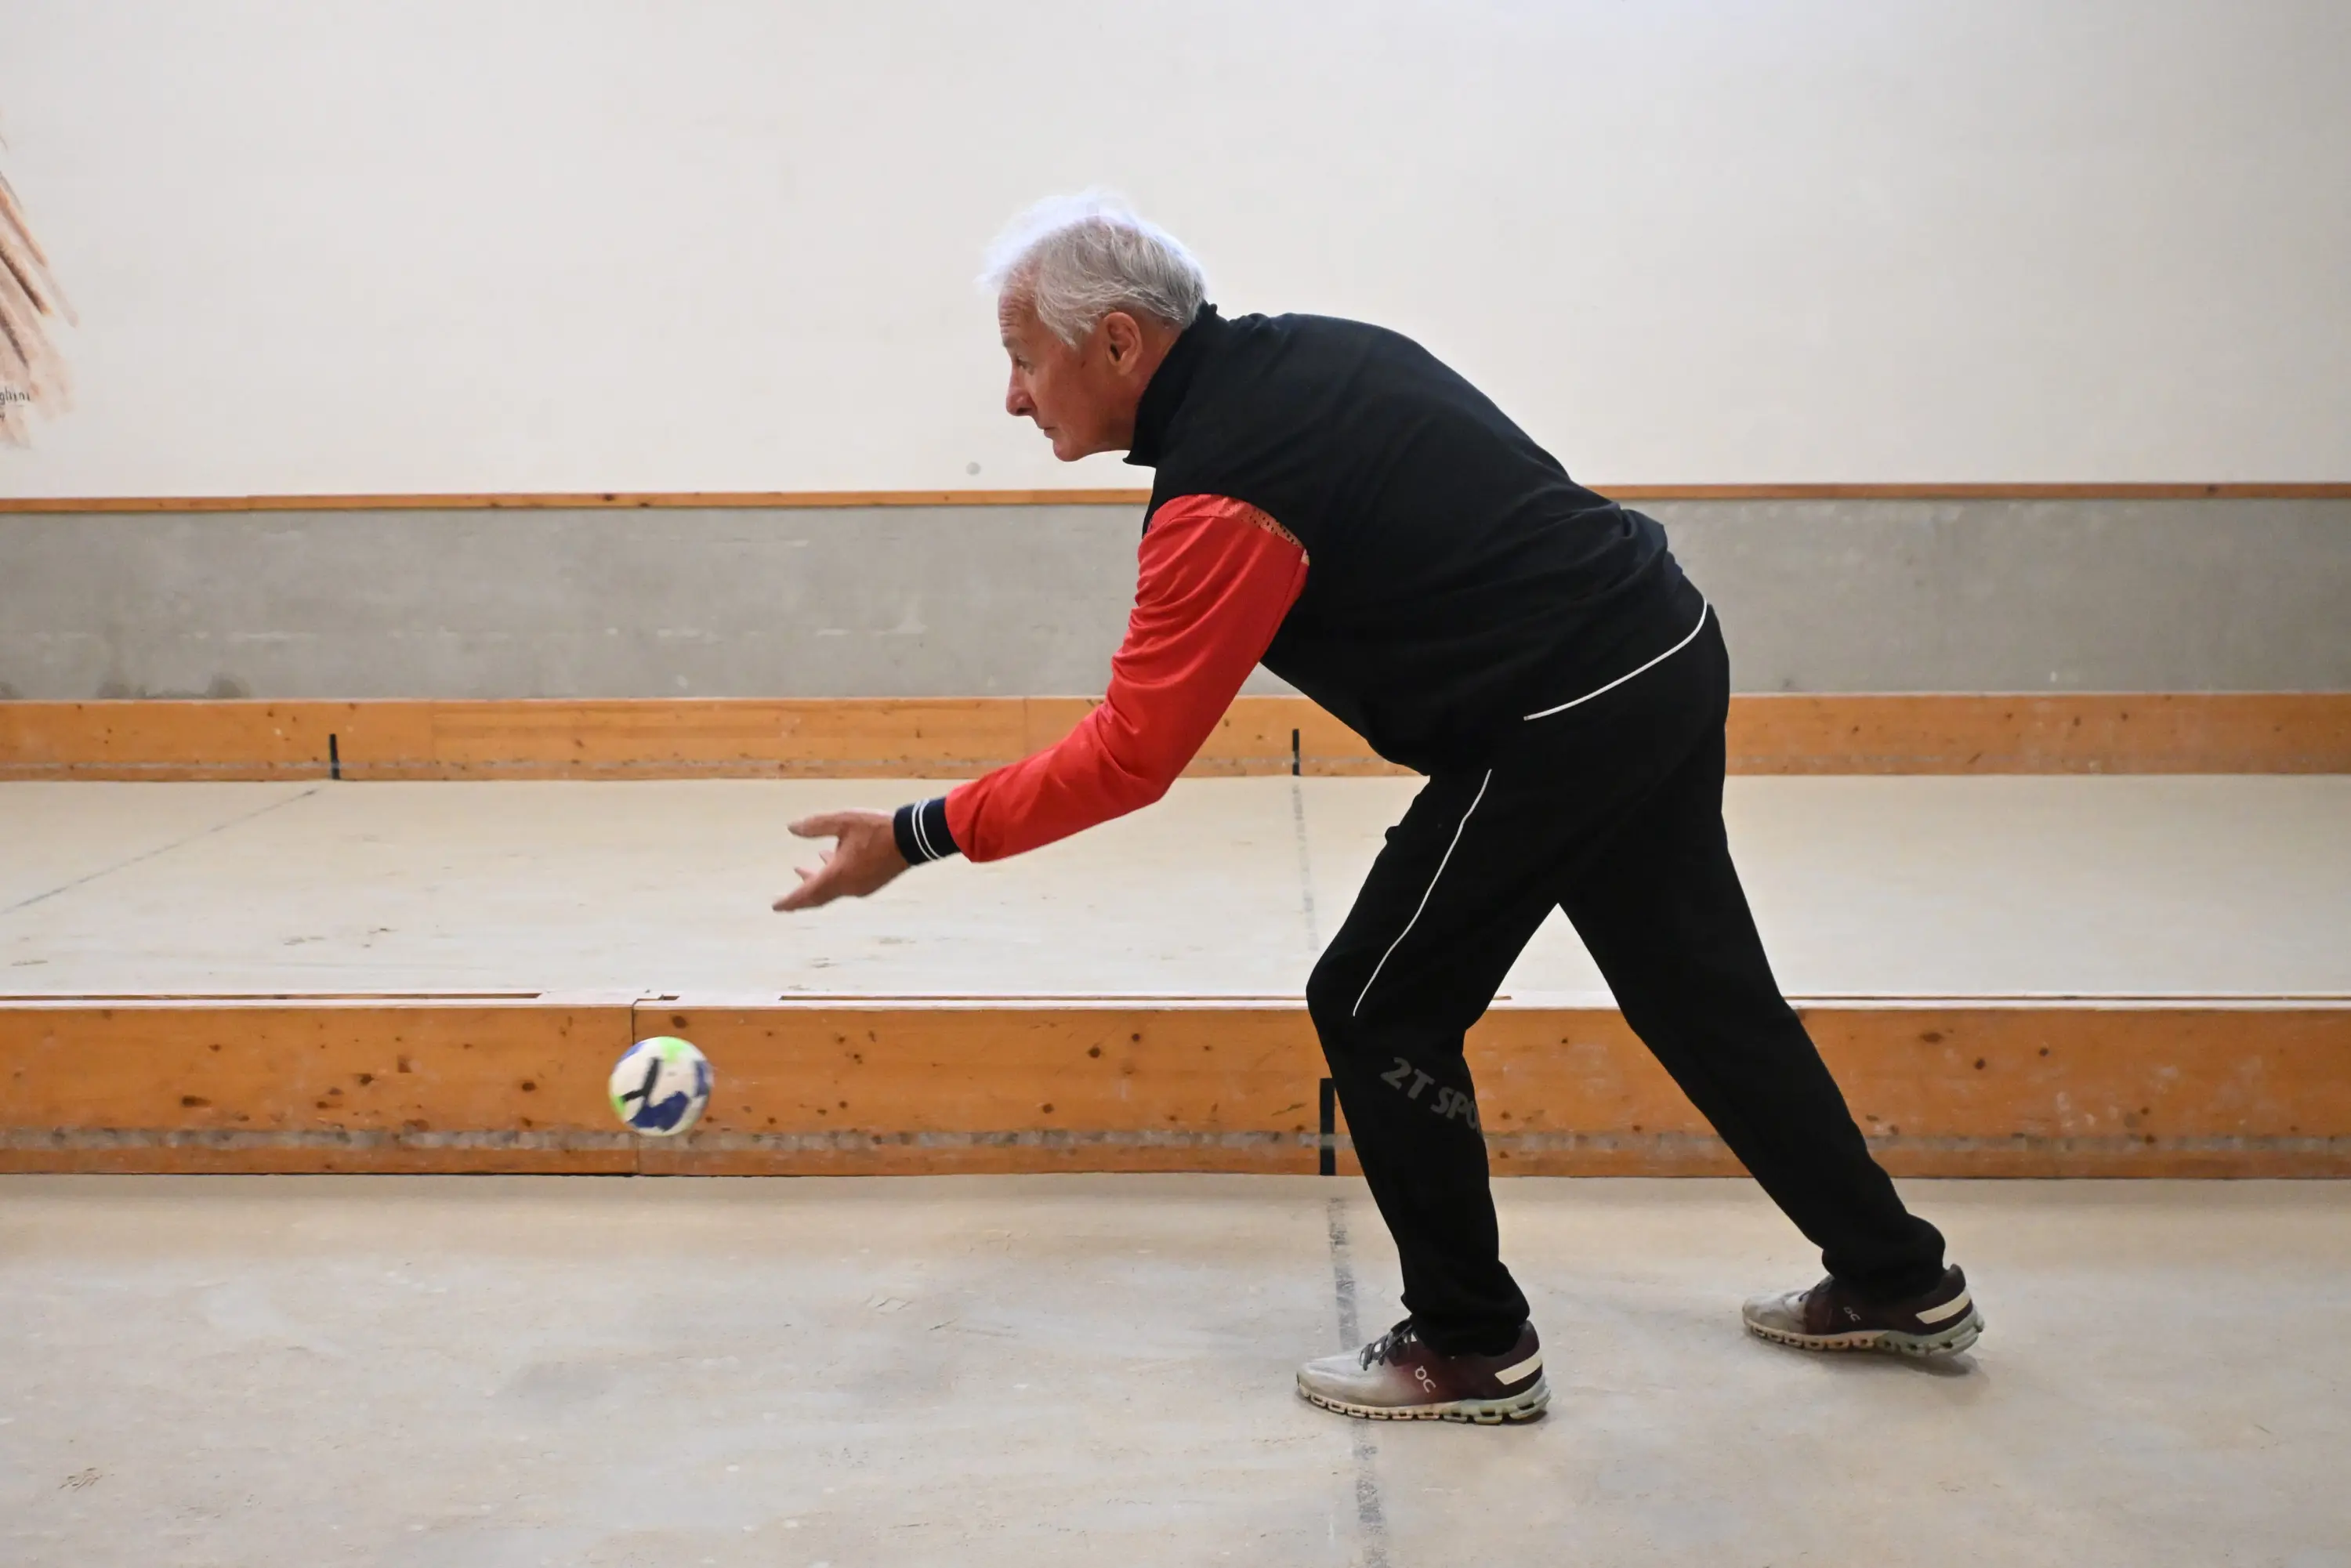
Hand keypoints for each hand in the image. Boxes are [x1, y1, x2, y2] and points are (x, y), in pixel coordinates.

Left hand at [772, 810, 909, 911]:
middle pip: (817, 896)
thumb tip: (792, 828)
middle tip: (785, 899)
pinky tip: (831, 858)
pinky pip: (844, 885)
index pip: (806, 893)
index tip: (776, 907)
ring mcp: (861, 887)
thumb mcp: (843, 821)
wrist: (911, 838)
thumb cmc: (876, 828)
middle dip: (800, 895)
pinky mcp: (871, 883)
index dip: (789, 901)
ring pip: (831, 889)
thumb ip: (815, 825)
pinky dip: (832, 877)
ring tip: (804, 868)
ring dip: (816, 881)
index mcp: (838, 874)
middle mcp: (848, 887)